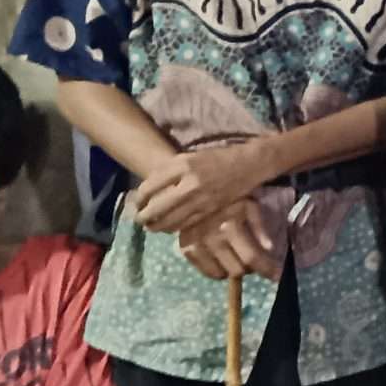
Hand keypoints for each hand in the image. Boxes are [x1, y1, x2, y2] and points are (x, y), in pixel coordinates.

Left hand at [131, 142, 273, 235]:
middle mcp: (190, 183)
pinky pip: (186, 224)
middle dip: (143, 216)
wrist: (249, 165)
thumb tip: (147, 189)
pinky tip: (168, 227)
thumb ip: (169, 171)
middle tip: (138, 218)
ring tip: (150, 226)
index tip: (136, 202)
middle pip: (157, 207)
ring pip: (170, 220)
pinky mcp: (210, 211)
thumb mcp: (190, 157)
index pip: (151, 186)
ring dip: (156, 225)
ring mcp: (201, 199)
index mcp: (183, 165)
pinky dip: (173, 228)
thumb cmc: (217, 158)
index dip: (139, 198)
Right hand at [172, 199, 278, 280]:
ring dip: (232, 269)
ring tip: (236, 257)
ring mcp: (196, 245)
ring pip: (221, 274)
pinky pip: (205, 271)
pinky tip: (222, 259)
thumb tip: (269, 249)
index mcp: (229, 226)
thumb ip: (259, 227)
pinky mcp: (186, 248)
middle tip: (252, 260)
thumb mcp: (249, 205)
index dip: (266, 269)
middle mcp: (211, 238)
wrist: (195, 192)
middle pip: (237, 270)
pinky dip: (217, 270)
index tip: (276, 276)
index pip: (251, 257)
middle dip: (249, 268)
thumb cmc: (228, 198)